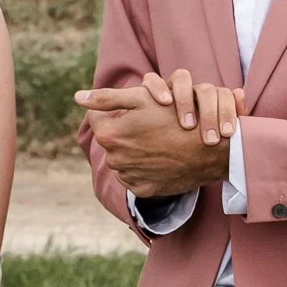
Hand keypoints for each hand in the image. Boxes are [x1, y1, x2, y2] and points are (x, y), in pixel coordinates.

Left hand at [77, 69, 241, 192]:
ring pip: (123, 159)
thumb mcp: (142, 99)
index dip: (113, 111)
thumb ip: (107, 97)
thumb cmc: (176, 117)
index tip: (130, 110)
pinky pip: (135, 177)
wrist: (209, 149)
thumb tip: (78, 97)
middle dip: (124, 132)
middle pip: (111, 140)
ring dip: (133, 150)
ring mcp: (129, 176)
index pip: (97, 118)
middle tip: (149, 125)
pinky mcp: (144, 190)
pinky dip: (144, 168)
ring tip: (157, 142)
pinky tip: (160, 158)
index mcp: (109, 134)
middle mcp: (114, 158)